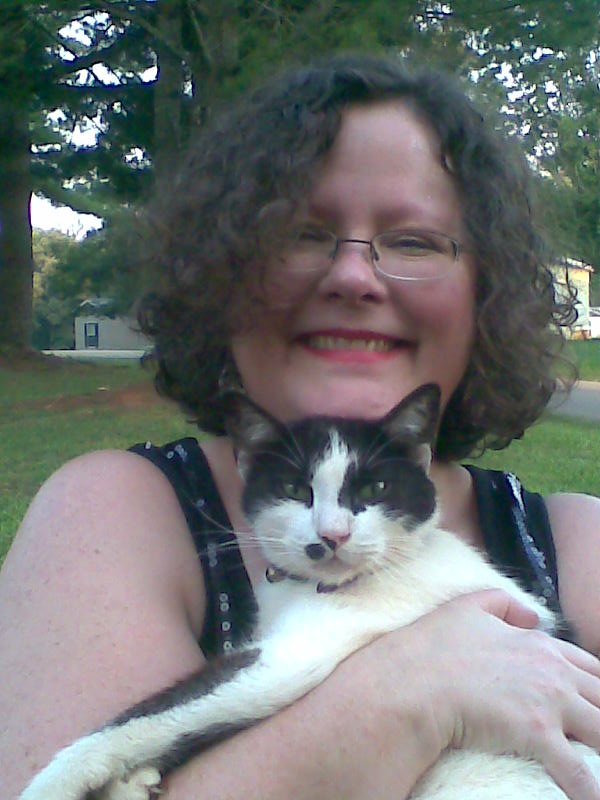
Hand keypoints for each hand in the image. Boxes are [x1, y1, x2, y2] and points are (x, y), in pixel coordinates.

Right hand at [406, 590, 599, 799]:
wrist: (414, 680)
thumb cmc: (434, 646)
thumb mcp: (467, 607)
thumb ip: (503, 603)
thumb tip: (532, 616)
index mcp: (539, 645)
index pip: (589, 667)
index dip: (598, 687)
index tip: (596, 701)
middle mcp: (553, 672)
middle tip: (598, 731)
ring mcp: (549, 703)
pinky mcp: (538, 734)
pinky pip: (578, 771)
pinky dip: (588, 787)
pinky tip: (589, 796)